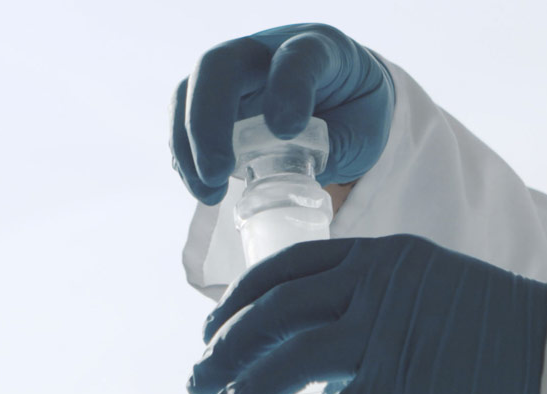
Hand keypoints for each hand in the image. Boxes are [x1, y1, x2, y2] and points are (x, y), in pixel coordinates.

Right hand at [171, 23, 394, 204]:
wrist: (344, 95)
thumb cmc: (356, 110)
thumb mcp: (363, 132)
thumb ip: (332, 150)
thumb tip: (287, 174)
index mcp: (319, 48)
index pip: (300, 56)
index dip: (289, 89)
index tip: (287, 131)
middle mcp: (267, 50)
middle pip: (221, 66)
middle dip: (209, 121)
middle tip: (218, 173)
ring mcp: (235, 73)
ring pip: (191, 91)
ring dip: (189, 145)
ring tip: (209, 191)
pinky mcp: (215, 100)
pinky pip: (183, 119)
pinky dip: (186, 156)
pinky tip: (203, 187)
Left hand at [189, 235, 546, 393]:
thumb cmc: (511, 341)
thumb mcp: (442, 298)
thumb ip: (390, 312)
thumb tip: (337, 360)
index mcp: (386, 255)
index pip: (288, 269)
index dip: (239, 302)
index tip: (213, 332)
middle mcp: (379, 285)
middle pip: (273, 313)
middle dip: (223, 351)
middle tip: (197, 384)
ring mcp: (389, 335)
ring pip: (285, 363)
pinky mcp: (402, 389)